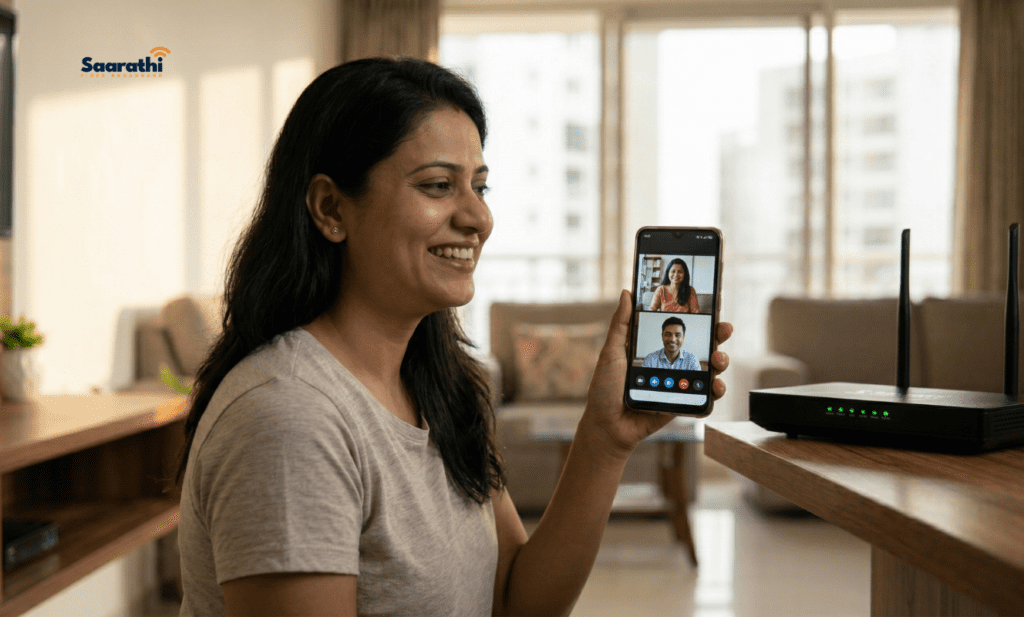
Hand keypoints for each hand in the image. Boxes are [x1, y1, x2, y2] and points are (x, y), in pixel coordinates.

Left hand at [579, 290, 732, 460]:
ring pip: (709, 372)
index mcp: (656, 350)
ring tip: (718, 361)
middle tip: (724, 329)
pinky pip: (703, 400)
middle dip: (719, 336)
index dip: (701, 319)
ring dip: (721, 363)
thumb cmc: (604, 389)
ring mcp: (678, 386)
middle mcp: (671, 366)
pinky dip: (714, 395)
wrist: (606, 426)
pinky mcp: (681, 405)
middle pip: (703, 347)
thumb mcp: (611, 353)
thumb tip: (627, 293)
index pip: (683, 329)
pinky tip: (715, 387)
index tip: (714, 306)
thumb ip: (621, 325)